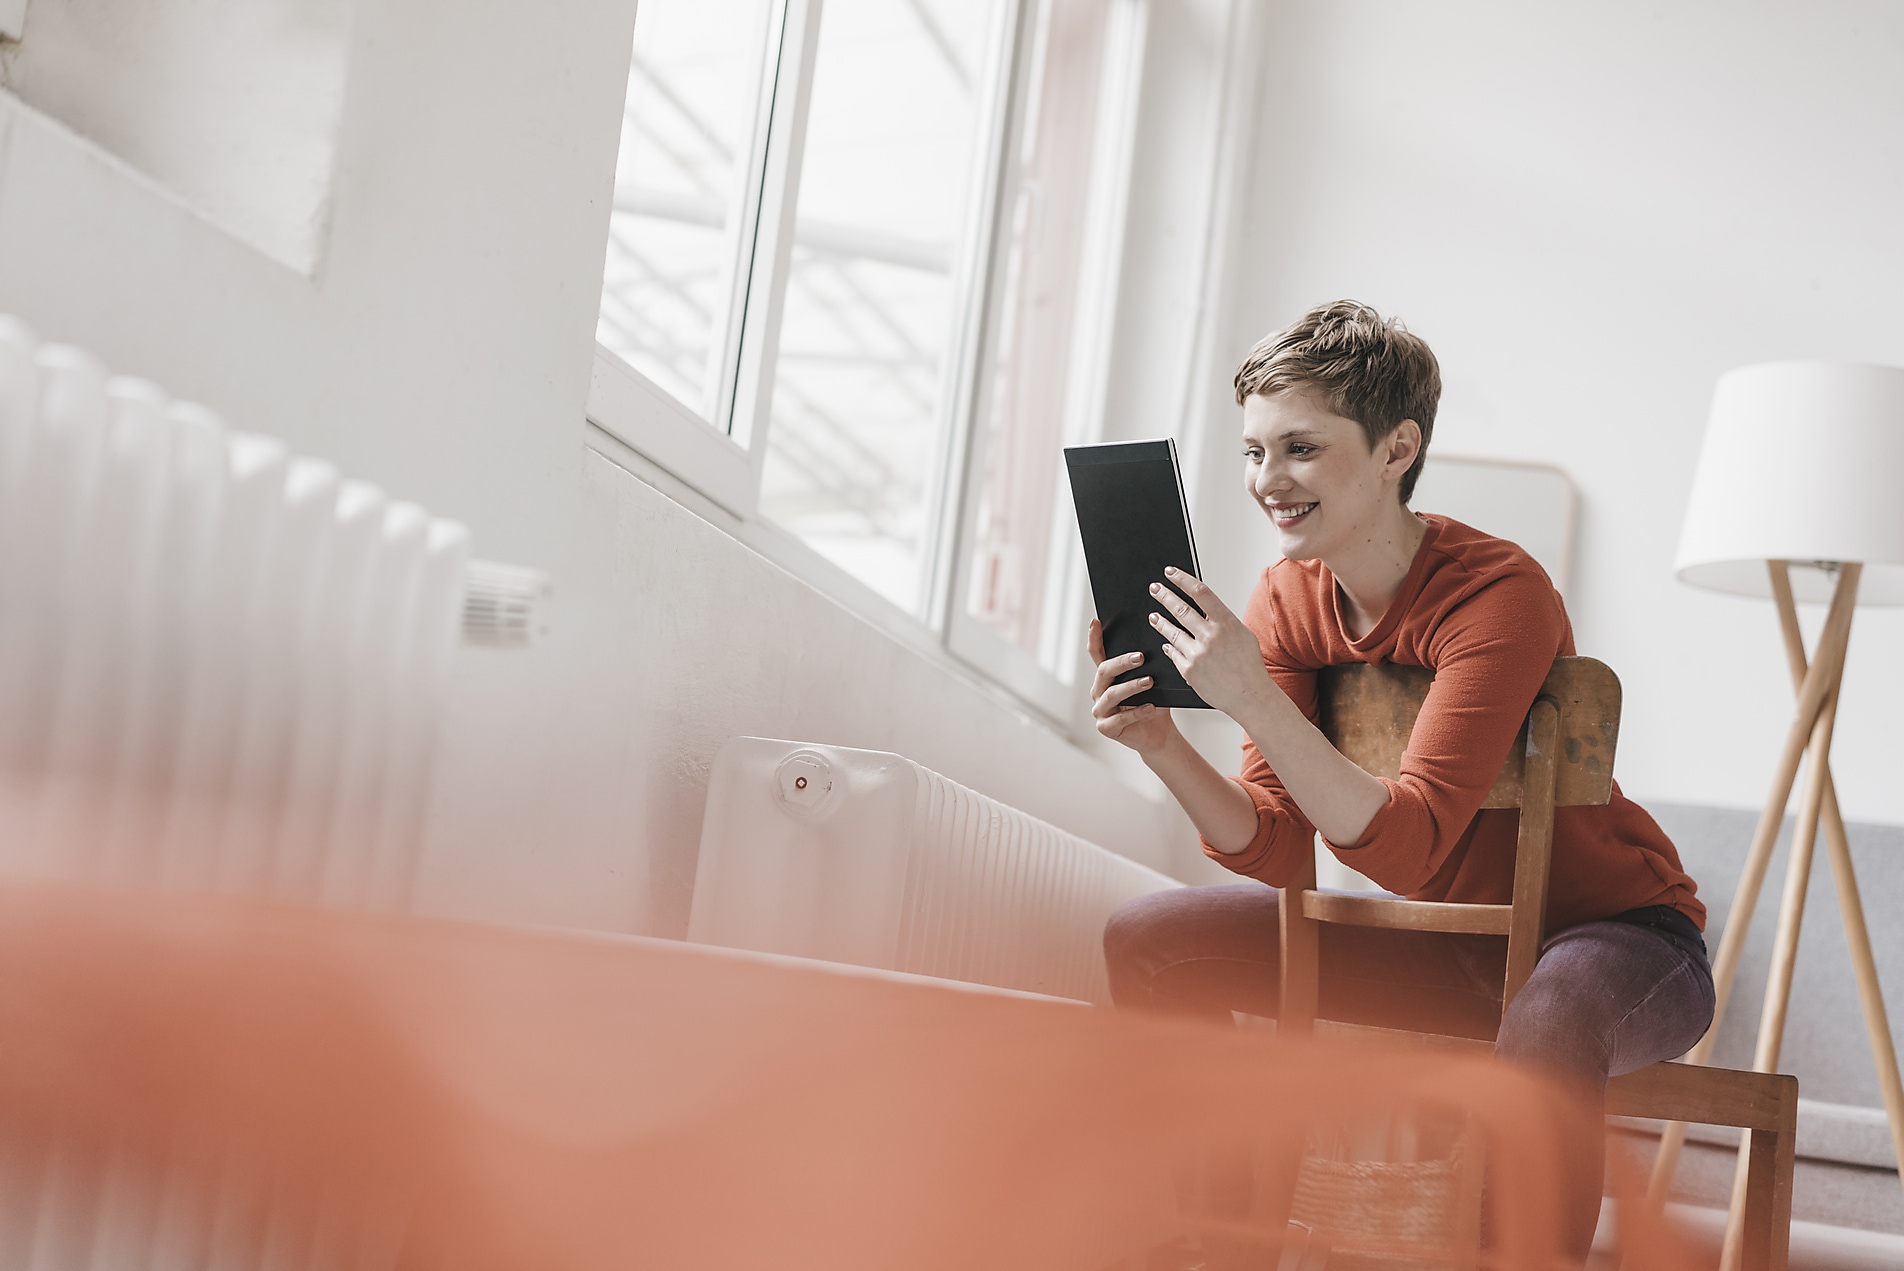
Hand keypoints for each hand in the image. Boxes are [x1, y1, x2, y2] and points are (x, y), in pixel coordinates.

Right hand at [1087, 618, 1178, 754]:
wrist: (1160, 733)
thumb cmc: (1156, 703)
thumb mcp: (1154, 681)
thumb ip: (1149, 667)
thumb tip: (1161, 644)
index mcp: (1106, 678)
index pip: (1096, 654)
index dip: (1094, 638)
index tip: (1096, 621)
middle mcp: (1099, 692)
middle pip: (1104, 671)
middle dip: (1122, 662)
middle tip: (1141, 657)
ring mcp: (1100, 710)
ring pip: (1112, 694)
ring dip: (1131, 687)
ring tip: (1149, 682)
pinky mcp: (1106, 728)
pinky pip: (1120, 718)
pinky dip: (1137, 712)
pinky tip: (1151, 707)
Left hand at [1147, 568, 1273, 716]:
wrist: (1249, 696)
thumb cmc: (1248, 665)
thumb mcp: (1242, 634)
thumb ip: (1222, 620)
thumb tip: (1201, 605)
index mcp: (1227, 623)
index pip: (1200, 593)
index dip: (1182, 579)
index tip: (1171, 572)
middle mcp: (1211, 637)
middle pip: (1181, 609)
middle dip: (1164, 595)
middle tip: (1155, 588)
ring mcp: (1198, 654)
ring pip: (1171, 632)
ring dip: (1160, 621)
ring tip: (1153, 615)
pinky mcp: (1188, 671)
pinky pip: (1173, 653)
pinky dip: (1169, 647)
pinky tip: (1165, 643)